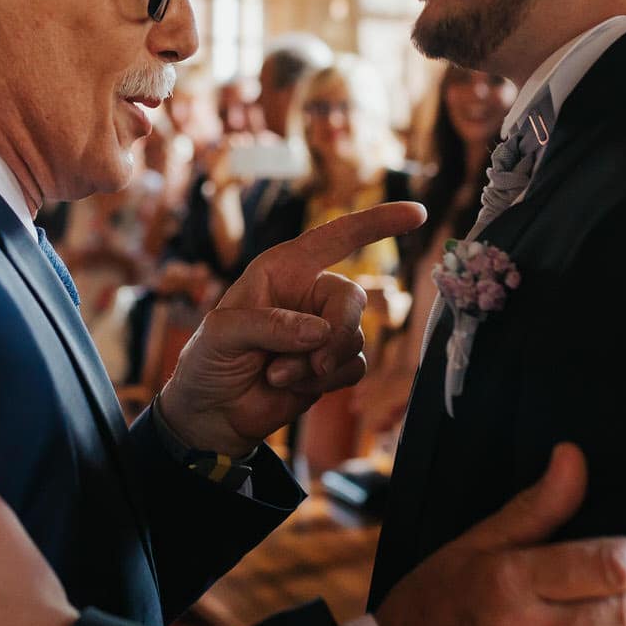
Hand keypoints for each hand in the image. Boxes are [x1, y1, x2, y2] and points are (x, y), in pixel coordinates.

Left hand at [159, 202, 425, 454]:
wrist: (212, 412)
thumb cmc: (208, 361)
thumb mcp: (222, 334)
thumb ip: (269, 326)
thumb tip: (320, 331)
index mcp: (283, 269)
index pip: (336, 237)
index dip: (376, 223)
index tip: (416, 213)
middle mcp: (308, 294)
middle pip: (353, 299)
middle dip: (338, 332)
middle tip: (314, 361)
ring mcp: (322, 330)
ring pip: (353, 339)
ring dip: (317, 365)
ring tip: (274, 375)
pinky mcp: (332, 363)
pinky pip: (353, 366)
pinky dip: (325, 381)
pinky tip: (290, 387)